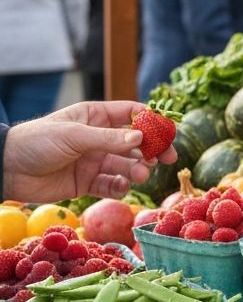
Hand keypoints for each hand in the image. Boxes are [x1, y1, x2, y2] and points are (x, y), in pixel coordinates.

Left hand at [3, 100, 176, 202]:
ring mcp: (94, 160)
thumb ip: (108, 139)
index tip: (168, 132)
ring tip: (141, 176)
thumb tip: (141, 140)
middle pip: (135, 143)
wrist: (7, 170)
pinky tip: (124, 187)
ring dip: (137, 170)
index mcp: (95, 117)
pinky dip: (121, 187)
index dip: (151, 121)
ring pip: (126, 165)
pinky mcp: (87, 183)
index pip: (130, 114)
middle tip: (168, 159)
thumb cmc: (37, 142)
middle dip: (152, 151)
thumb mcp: (74, 136)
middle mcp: (98, 138)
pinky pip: (111, 185)